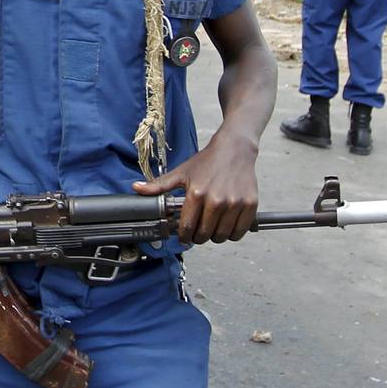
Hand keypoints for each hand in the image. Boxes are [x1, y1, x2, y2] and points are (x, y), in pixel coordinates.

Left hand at [132, 133, 257, 243]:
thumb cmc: (207, 161)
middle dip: (198, 237)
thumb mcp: (181, 172)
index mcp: (196, 194)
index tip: (184, 236)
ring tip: (211, 228)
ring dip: (215, 237)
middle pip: (204, 235)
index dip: (184, 236)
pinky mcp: (250, 205)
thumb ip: (159, 185)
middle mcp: (216, 201)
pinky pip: (240, 231)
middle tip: (198, 232)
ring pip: (222, 236)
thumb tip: (136, 188)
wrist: (234, 149)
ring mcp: (234, 204)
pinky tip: (226, 226)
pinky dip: (233, 233)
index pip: (187, 228)